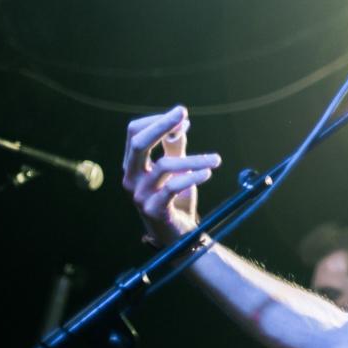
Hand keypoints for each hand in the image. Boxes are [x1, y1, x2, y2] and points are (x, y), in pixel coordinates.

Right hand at [122, 106, 221, 245]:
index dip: (158, 120)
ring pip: (163, 165)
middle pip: (138, 143)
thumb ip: (175, 146)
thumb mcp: (176, 169)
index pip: (135, 132)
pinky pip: (173, 187)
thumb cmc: (175, 198)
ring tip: (216, 159)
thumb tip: (181, 120)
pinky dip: (193, 177)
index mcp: (133, 164)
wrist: (178, 235)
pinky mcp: (154, 210)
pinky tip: (208, 173)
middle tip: (183, 113)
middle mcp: (131, 177)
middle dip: (162, 124)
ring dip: (194, 159)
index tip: (182, 116)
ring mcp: (140, 194)